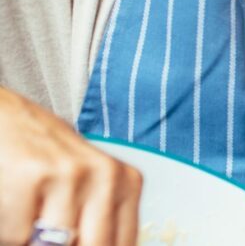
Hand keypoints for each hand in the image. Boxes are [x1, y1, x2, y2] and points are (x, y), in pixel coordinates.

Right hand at [0, 88, 142, 245]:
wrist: (8, 119)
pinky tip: (13, 208)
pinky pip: (18, 235)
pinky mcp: (32, 176)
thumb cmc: (49, 161)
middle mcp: (106, 176)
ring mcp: (70, 174)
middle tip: (53, 239)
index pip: (122, 244)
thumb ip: (99, 222)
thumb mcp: (88, 185)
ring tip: (33, 222)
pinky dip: (10, 232)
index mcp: (127, 183)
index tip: (80, 244)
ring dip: (35, 242)